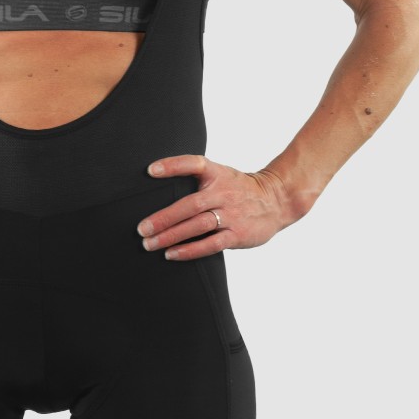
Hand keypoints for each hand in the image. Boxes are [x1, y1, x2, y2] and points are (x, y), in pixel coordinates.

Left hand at [137, 155, 299, 260]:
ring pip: (197, 226)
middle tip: (141, 229)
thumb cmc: (238, 189)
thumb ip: (196, 179)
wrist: (277, 200)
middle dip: (163, 218)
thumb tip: (158, 185)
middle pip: (189, 204)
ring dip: (171, 236)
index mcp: (217, 174)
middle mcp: (223, 192)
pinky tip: (171, 254)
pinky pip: (211, 244)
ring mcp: (231, 214)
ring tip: (149, 244)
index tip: (150, 171)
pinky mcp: (237, 234)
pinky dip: (189, 250)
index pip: (194, 164)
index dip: (172, 165)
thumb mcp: (221, 174)